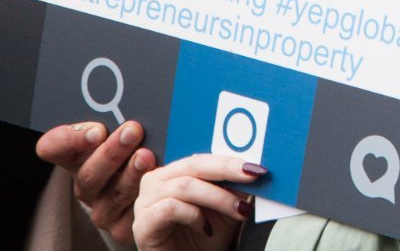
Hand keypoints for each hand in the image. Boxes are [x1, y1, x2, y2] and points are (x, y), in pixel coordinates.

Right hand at [36, 119, 152, 241]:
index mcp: (76, 158)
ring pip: (114, 193)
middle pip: (89, 173)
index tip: (95, 130)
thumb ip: (119, 117)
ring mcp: (103, 209)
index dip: (69, 140)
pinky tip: (159, 181)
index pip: (53, 147)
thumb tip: (130, 95)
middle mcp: (86, 185)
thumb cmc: (140, 150)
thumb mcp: (124, 132)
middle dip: (112, 151)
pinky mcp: (123, 228)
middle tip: (133, 131)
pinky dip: (148, 194)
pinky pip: (134, 213)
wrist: (159, 194)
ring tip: (147, 156)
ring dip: (131, 173)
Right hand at [133, 152, 264, 250]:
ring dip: (218, 197)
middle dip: (227, 169)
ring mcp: (145, 201)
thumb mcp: (225, 211)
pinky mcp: (143, 223)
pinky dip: (194, 215)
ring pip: (184, 186)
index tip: (256, 166)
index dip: (229, 159)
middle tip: (252, 175)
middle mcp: (156, 182)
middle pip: (193, 165)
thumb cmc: (202, 241)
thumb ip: (235, 189)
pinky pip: (170, 208)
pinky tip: (206, 228)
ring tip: (239, 210)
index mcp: (173, 172)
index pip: (202, 158)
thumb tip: (256, 170)